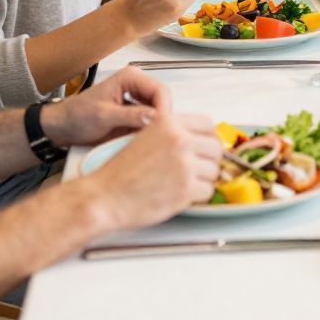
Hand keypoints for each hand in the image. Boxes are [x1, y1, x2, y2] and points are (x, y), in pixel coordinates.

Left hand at [43, 67, 170, 146]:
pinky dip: (150, 131)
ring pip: (160, 112)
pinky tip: (143, 141)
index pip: (160, 90)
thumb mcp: (104, 116)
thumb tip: (155, 117)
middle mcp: (138, 85)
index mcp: (131, 77)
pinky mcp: (136, 112)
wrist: (63, 127)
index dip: (164, 109)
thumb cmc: (78, 116)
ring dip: (157, 126)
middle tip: (157, 138)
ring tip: (150, 141)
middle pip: (163, 101)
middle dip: (162, 119)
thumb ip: (130, 116)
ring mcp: (138, 99)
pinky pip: (151, 121)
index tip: (162, 129)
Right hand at [91, 112, 223, 228]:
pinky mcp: (187, 189)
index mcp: (169, 123)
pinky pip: (208, 191)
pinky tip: (180, 195)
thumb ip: (171, 134)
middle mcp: (180, 140)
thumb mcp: (145, 137)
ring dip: (203, 180)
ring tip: (182, 184)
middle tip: (196, 170)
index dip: (207, 138)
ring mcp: (185, 164)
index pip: (207, 124)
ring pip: (214, 171)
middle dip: (208, 160)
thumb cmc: (119, 172)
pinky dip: (197, 196)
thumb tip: (197, 139)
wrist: (104, 196)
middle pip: (215, 148)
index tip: (203, 148)